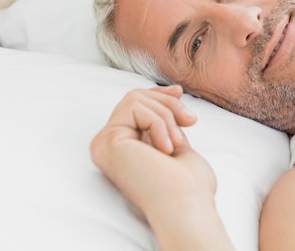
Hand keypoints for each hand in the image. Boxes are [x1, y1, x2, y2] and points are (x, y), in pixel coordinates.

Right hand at [90, 85, 214, 213]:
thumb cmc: (187, 185)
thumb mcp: (177, 141)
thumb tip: (173, 90)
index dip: (157, 94)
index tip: (179, 93)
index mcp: (122, 147)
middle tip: (190, 122)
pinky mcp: (107, 140)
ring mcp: (104, 144)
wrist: (186, 205)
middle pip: (135, 97)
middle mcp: (107, 146)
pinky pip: (134, 107)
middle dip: (167, 104)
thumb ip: (167, 119)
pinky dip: (158, 122)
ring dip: (165, 116)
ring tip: (177, 142)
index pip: (134, 105)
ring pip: (134, 98)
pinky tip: (166, 148)